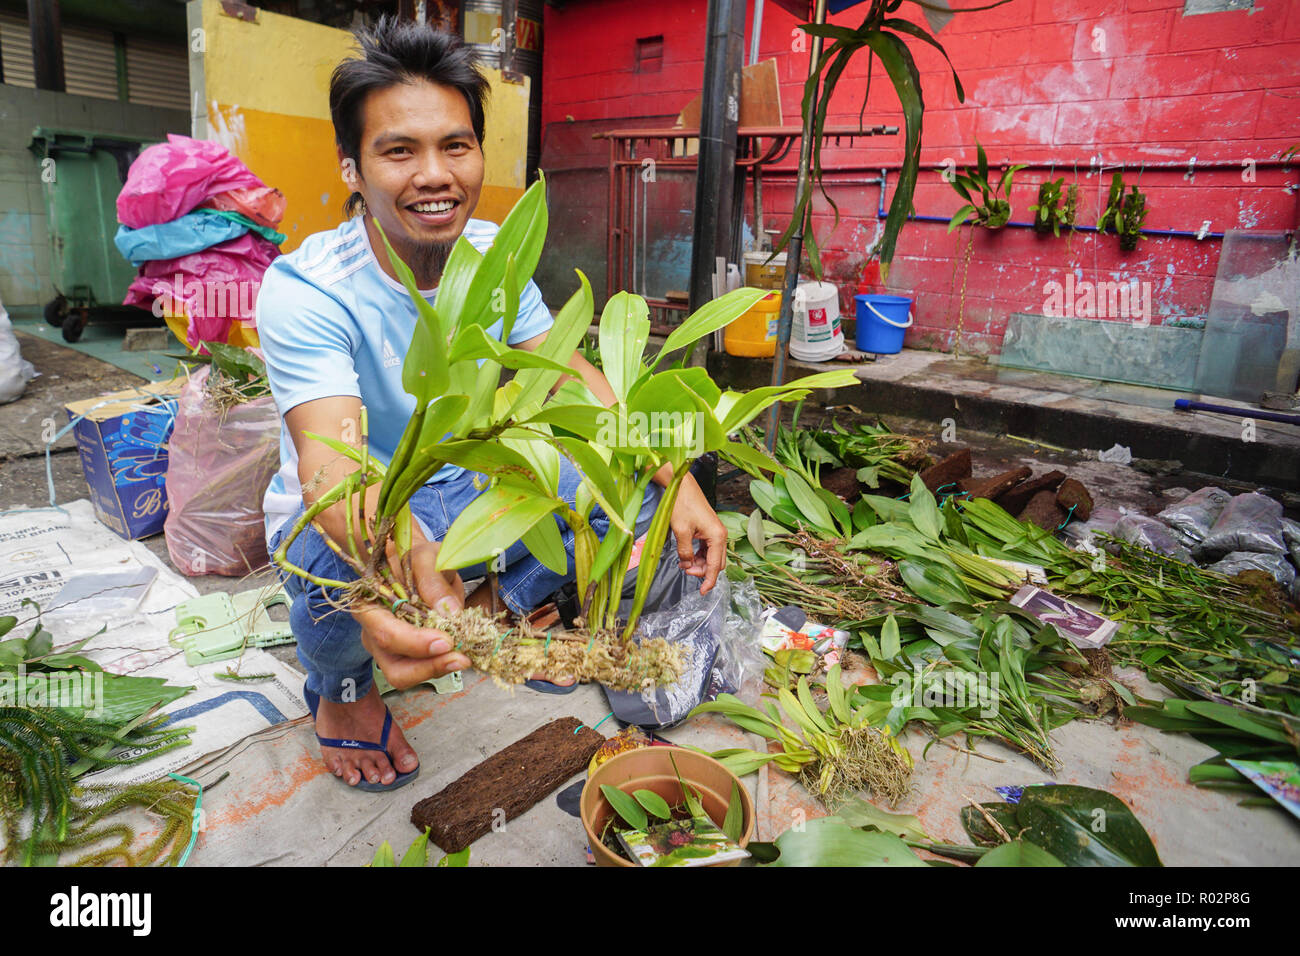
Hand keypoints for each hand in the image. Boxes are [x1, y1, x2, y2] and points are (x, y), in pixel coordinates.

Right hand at [355, 528, 470, 689]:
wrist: (416, 564)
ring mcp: (389, 650)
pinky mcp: (408, 656)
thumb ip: (434, 580)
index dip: (415, 643)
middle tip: (460, 658)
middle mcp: (373, 634)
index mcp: (369, 606)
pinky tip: (461, 653)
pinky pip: (422, 670)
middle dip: (428, 667)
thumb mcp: (425, 557)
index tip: (446, 641)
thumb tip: (452, 613)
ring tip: (464, 657)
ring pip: (407, 676)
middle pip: (394, 668)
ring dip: (438, 670)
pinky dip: (442, 665)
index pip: (386, 633)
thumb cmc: (414, 558)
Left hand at [670, 473, 726, 594]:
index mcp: (717, 536)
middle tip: (685, 571)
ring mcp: (715, 532)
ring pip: (711, 556)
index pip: (716, 566)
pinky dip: (698, 555)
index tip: (702, 592)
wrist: (681, 486)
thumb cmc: (682, 504)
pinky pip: (707, 548)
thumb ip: (685, 551)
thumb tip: (686, 564)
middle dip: (703, 571)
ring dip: (699, 563)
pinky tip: (686, 556)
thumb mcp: (681, 531)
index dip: (709, 580)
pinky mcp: (709, 529)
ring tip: (683, 563)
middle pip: (716, 562)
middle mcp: (720, 534)